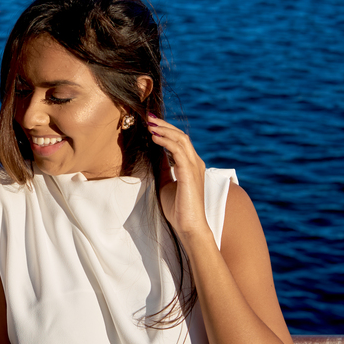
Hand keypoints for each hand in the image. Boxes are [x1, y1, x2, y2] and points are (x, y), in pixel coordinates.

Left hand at [148, 115, 208, 238]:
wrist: (189, 226)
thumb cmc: (178, 208)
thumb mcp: (166, 183)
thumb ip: (163, 168)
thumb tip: (155, 155)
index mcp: (190, 164)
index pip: (179, 140)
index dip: (165, 129)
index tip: (150, 123)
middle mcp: (195, 162)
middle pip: (180, 135)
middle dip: (164, 125)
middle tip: (148, 116)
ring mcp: (194, 167)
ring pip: (181, 139)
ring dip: (164, 130)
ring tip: (149, 124)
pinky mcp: (189, 173)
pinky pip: (178, 151)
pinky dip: (166, 142)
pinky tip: (154, 138)